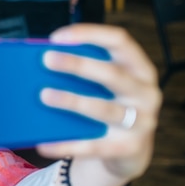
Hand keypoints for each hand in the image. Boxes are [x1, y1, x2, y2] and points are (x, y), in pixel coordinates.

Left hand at [36, 23, 161, 183]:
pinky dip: (65, 145)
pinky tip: (42, 143)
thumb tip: (39, 65)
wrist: (129, 151)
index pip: (119, 40)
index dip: (89, 34)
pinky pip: (92, 147)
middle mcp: (146, 93)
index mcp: (140, 68)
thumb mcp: (103, 86)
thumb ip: (82, 73)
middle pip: (112, 74)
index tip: (57, 37)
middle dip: (79, 65)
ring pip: (103, 110)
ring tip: (44, 95)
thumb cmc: (108, 105)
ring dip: (72, 101)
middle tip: (47, 60)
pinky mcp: (128, 149)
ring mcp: (141, 122)